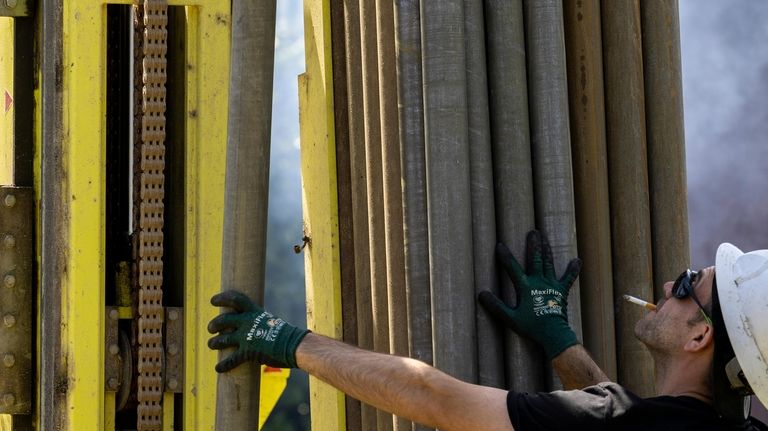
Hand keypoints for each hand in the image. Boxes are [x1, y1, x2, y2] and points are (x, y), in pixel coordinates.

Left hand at [208, 290, 309, 371]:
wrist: (294, 345)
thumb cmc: (285, 334)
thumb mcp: (270, 322)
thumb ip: (257, 322)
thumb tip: (252, 325)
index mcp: (254, 312)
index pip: (235, 300)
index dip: (222, 298)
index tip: (213, 301)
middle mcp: (247, 322)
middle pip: (223, 321)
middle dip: (214, 324)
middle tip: (211, 328)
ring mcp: (246, 337)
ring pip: (222, 340)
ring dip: (214, 343)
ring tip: (211, 345)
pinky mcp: (247, 352)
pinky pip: (231, 359)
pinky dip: (223, 365)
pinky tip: (218, 368)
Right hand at [478, 230, 580, 359]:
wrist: (554, 334)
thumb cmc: (532, 327)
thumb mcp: (510, 318)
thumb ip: (496, 306)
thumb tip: (481, 294)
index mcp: (525, 287)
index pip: (512, 268)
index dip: (505, 256)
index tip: (499, 245)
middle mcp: (539, 282)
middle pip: (535, 259)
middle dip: (533, 245)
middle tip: (533, 232)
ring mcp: (552, 285)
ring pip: (548, 263)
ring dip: (547, 250)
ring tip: (545, 238)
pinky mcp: (562, 291)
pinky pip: (568, 278)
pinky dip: (572, 269)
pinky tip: (577, 260)